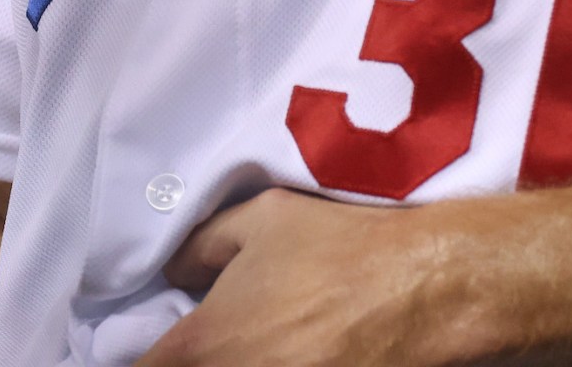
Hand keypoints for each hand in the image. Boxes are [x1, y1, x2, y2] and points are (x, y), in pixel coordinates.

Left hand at [137, 188, 485, 366]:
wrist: (425, 289)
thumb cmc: (339, 248)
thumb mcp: (258, 220)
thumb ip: (198, 246)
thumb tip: (171, 271)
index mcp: (204, 345)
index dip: (145, 359)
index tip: (161, 346)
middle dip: (197, 362)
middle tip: (211, 342)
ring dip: (242, 363)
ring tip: (269, 341)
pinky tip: (300, 353)